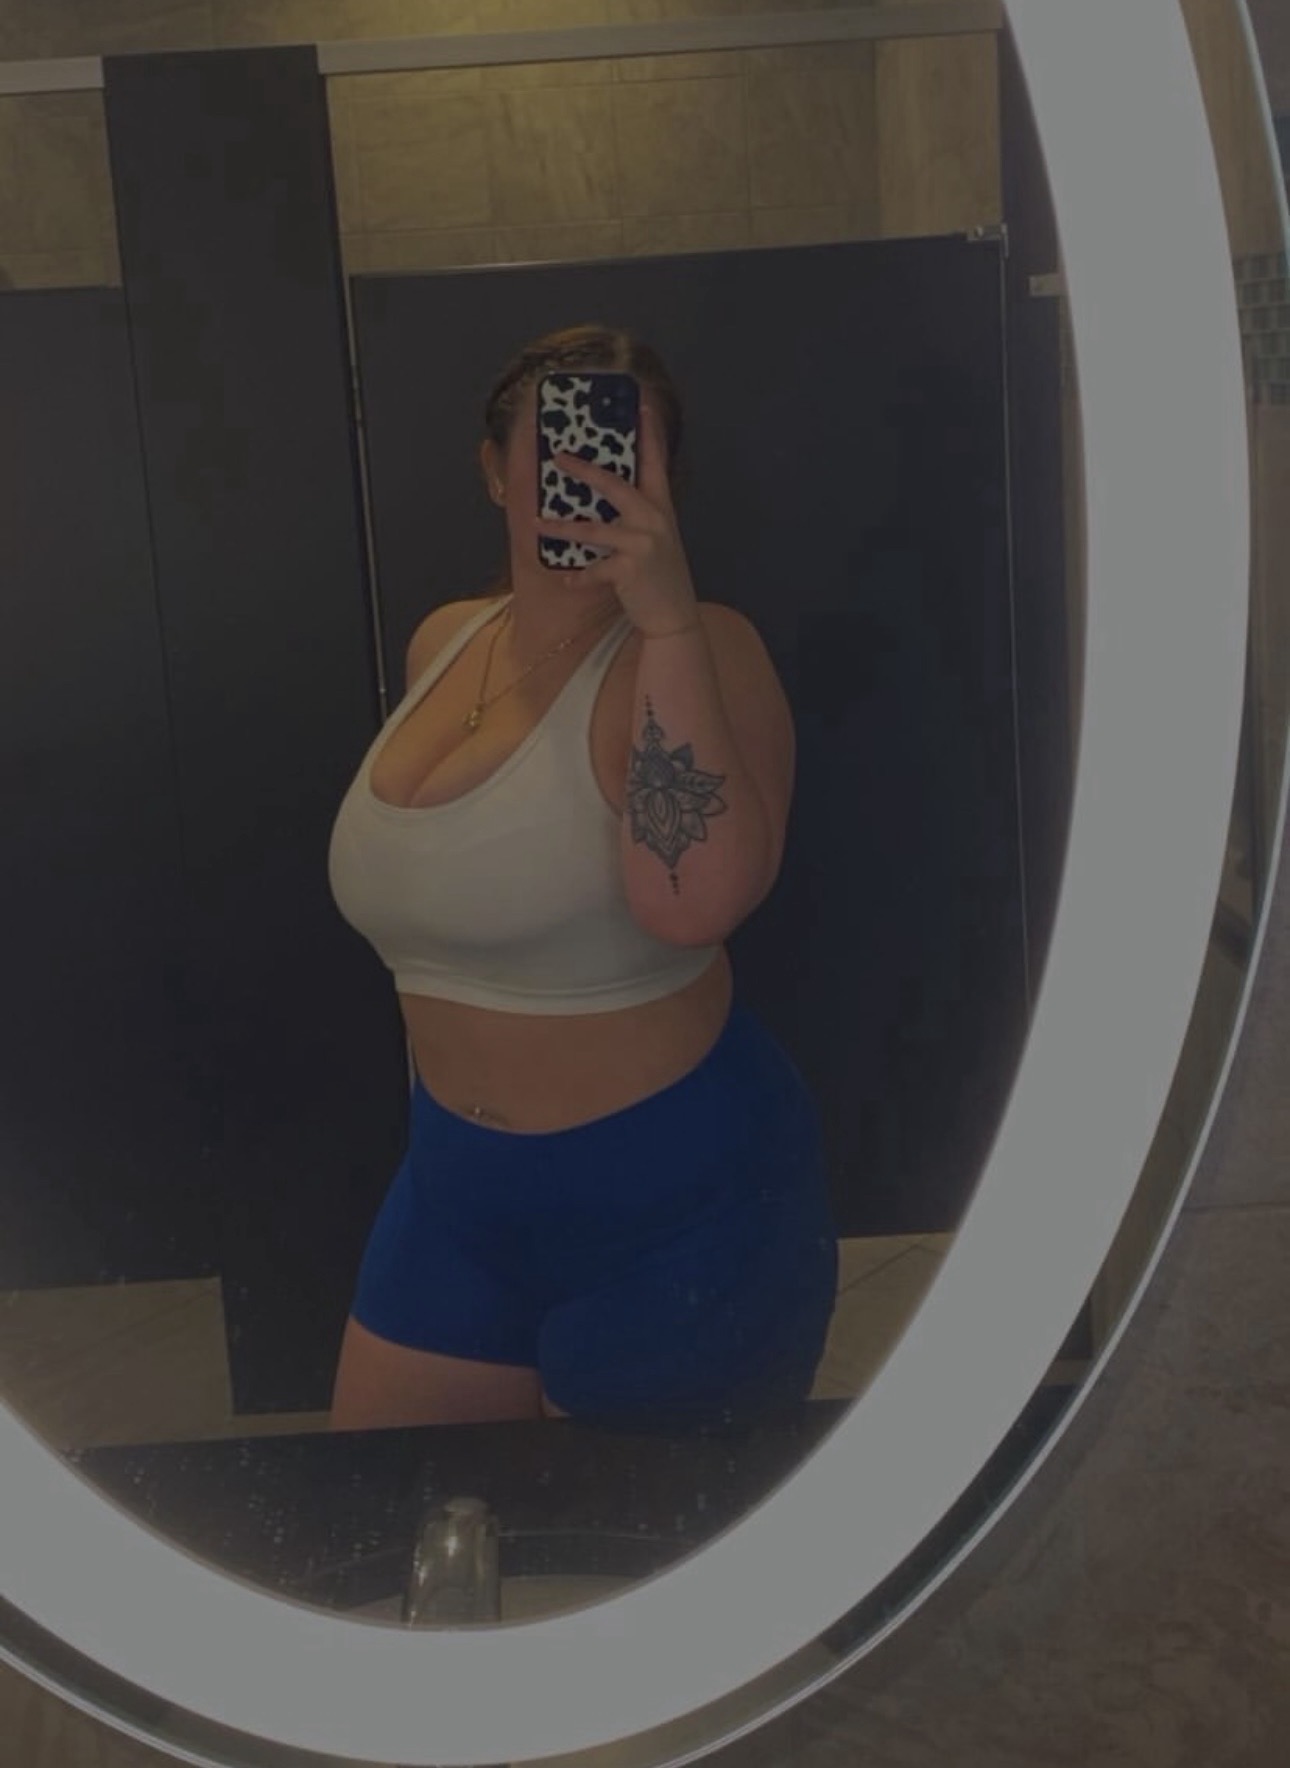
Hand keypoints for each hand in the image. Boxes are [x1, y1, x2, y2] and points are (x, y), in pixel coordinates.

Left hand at [535, 401, 700, 638]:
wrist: (674, 615)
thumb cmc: (659, 575)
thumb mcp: (656, 538)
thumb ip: (636, 515)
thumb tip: (601, 499)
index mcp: (661, 507)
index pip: (656, 461)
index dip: (649, 432)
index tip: (641, 404)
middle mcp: (654, 520)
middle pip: (615, 485)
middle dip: (584, 470)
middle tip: (558, 457)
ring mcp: (642, 544)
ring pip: (593, 529)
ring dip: (562, 527)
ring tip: (538, 522)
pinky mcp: (630, 570)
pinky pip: (594, 569)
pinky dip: (578, 576)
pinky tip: (567, 580)